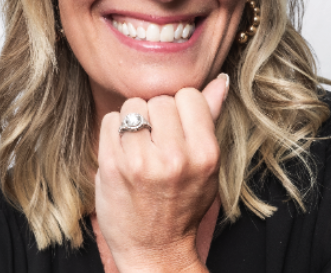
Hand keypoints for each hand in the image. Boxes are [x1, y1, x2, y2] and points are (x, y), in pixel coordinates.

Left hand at [95, 73, 228, 272]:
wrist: (155, 251)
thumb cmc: (183, 203)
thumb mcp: (207, 165)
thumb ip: (210, 117)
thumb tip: (221, 79)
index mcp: (205, 154)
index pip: (189, 95)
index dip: (180, 109)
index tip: (177, 129)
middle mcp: (175, 158)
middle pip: (158, 99)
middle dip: (156, 115)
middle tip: (157, 142)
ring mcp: (141, 162)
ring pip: (132, 106)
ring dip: (133, 121)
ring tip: (140, 147)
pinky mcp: (112, 167)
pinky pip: (109, 121)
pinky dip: (113, 132)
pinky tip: (123, 153)